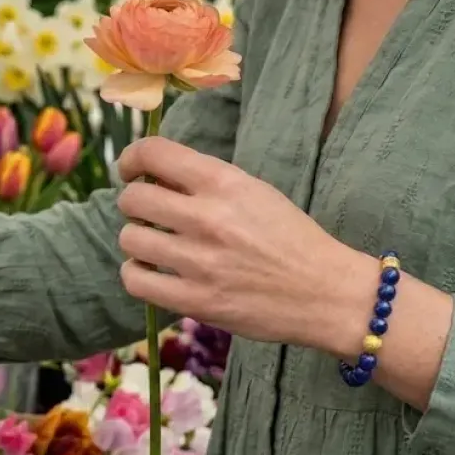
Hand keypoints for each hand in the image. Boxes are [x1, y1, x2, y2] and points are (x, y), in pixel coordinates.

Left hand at [116, 137, 372, 349]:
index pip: (154, 153)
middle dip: (134, 202)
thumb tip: (154, 174)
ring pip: (130, 239)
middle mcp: (207, 217)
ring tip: (156, 244)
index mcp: (224, 183)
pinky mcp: (196, 301)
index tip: (131, 169)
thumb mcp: (255, 191)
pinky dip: (137, 273)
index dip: (132, 158)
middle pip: (133, 198)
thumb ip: (206, 181)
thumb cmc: (292, 237)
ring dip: (137, 239)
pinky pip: (136, 280)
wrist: (325, 292)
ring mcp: (199, 262)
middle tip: (149, 212)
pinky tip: (153, 272)